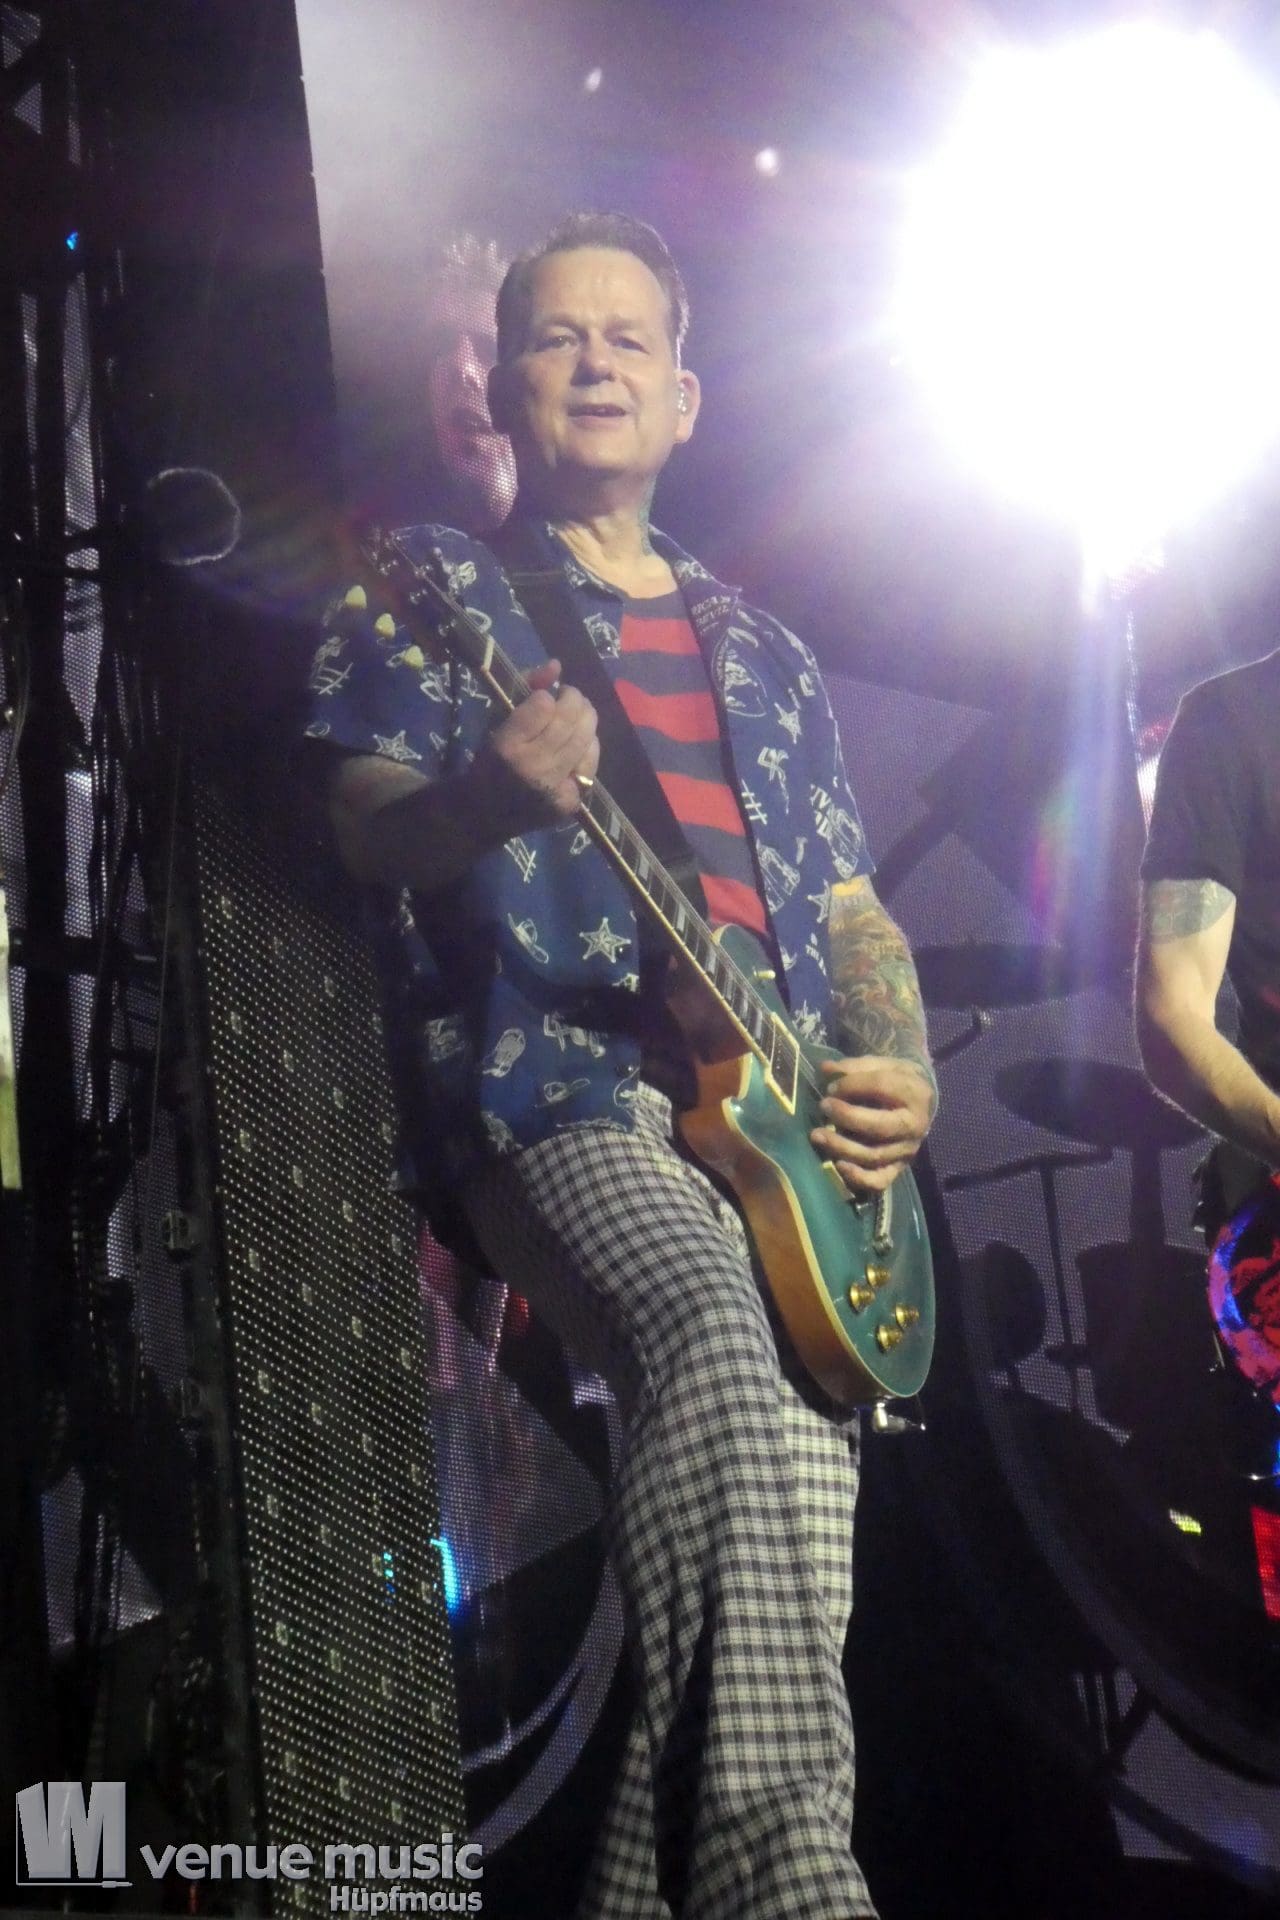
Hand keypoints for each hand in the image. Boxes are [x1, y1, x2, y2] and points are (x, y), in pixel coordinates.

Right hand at [470, 659, 599, 835]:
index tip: (545, 697)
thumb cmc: (489, 760)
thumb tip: (557, 665)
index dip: (548, 695)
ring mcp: (553, 786)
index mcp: (507, 745)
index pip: (544, 705)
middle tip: (571, 695)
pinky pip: (590, 765)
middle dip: (575, 699)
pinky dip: (589, 748)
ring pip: (585, 739)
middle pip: (569, 720)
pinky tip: (580, 744)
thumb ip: (524, 688)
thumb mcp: (496, 720)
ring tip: (579, 713)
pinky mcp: (569, 801)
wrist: (485, 814)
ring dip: (587, 718)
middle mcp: (533, 766)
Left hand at [810, 1055, 934, 1193]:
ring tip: (816, 1134)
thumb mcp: (882, 1065)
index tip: (831, 1086)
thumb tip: (826, 1069)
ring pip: (873, 1155)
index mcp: (915, 1093)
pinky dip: (858, 1178)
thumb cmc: (896, 1080)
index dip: (852, 1085)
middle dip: (847, 1117)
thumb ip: (855, 1067)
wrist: (922, 1102)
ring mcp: (907, 1150)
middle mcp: (915, 1125)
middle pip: (879, 1127)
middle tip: (823, 1106)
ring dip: (842, 1147)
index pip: (882, 1087)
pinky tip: (838, 1165)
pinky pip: (879, 1181)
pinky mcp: (898, 1169)